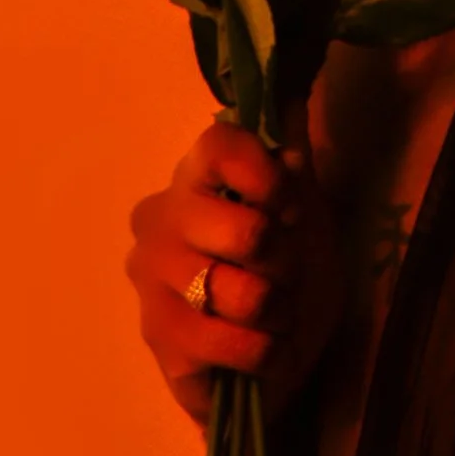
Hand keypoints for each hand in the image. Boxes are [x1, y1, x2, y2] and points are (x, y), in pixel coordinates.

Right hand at [126, 120, 341, 423]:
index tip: (292, 210)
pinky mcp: (159, 343)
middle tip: (286, 276)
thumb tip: (287, 99)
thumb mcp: (304, 211)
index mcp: (193, 178)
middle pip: (248, 232)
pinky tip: (266, 350)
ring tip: (276, 314)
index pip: (220, 146)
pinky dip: (267, 352)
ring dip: (280, 311)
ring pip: (244, 294)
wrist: (274, 356)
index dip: (269, 179)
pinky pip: (234, 344)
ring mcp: (151, 284)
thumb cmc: (286, 273)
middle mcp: (158, 222)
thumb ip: (293, 158)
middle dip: (287, 263)